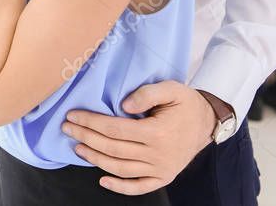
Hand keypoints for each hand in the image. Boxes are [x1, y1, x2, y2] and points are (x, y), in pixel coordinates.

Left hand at [61, 80, 216, 194]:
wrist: (209, 122)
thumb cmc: (186, 103)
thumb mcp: (171, 88)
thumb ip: (146, 94)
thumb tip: (123, 106)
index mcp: (157, 132)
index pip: (115, 129)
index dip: (91, 122)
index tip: (73, 116)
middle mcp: (158, 154)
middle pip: (113, 149)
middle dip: (86, 138)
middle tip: (67, 129)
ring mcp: (162, 169)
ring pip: (122, 168)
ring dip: (96, 160)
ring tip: (78, 148)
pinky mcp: (164, 177)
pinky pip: (140, 187)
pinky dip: (121, 187)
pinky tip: (103, 181)